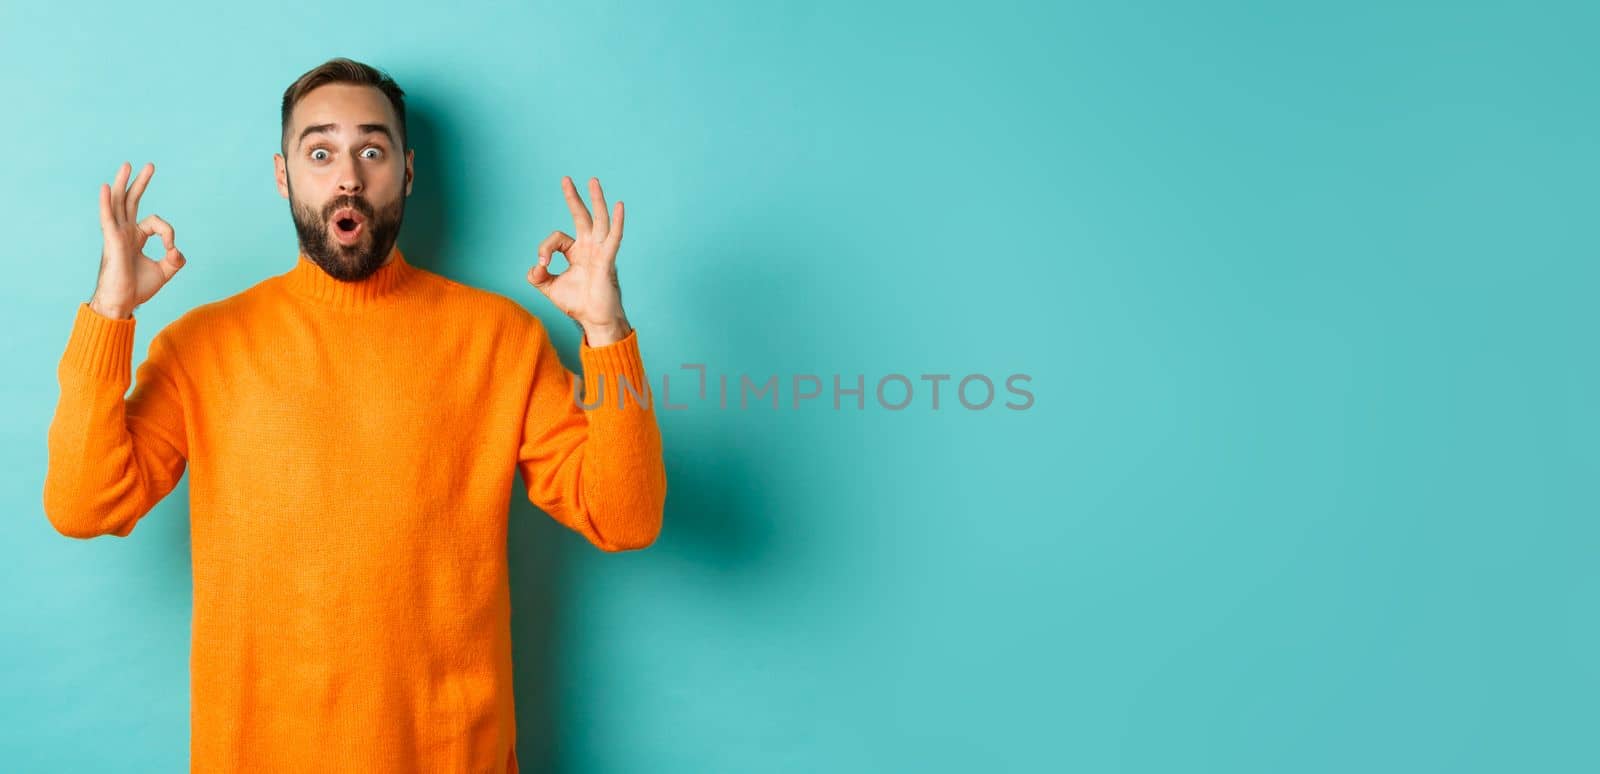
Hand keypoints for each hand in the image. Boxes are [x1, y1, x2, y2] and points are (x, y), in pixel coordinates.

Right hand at [90, 161, 185, 319]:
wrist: (121, 304)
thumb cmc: (137, 289)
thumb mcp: (164, 272)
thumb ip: (176, 259)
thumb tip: (177, 250)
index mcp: (135, 237)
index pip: (156, 223)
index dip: (169, 233)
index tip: (172, 249)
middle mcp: (124, 232)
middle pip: (131, 201)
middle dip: (140, 183)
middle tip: (149, 165)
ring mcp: (116, 236)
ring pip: (119, 204)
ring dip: (124, 183)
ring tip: (128, 164)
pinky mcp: (112, 242)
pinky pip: (108, 218)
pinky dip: (107, 203)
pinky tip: (107, 187)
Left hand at [526, 176, 630, 344]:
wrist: (594, 321)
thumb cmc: (578, 303)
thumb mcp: (550, 287)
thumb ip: (537, 275)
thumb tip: (535, 265)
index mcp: (577, 252)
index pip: (557, 238)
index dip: (545, 248)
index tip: (541, 264)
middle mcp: (590, 248)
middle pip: (582, 216)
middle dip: (574, 197)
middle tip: (565, 179)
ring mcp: (600, 252)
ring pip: (599, 221)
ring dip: (596, 200)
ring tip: (593, 181)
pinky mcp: (607, 261)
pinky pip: (613, 238)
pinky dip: (617, 222)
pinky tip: (619, 206)